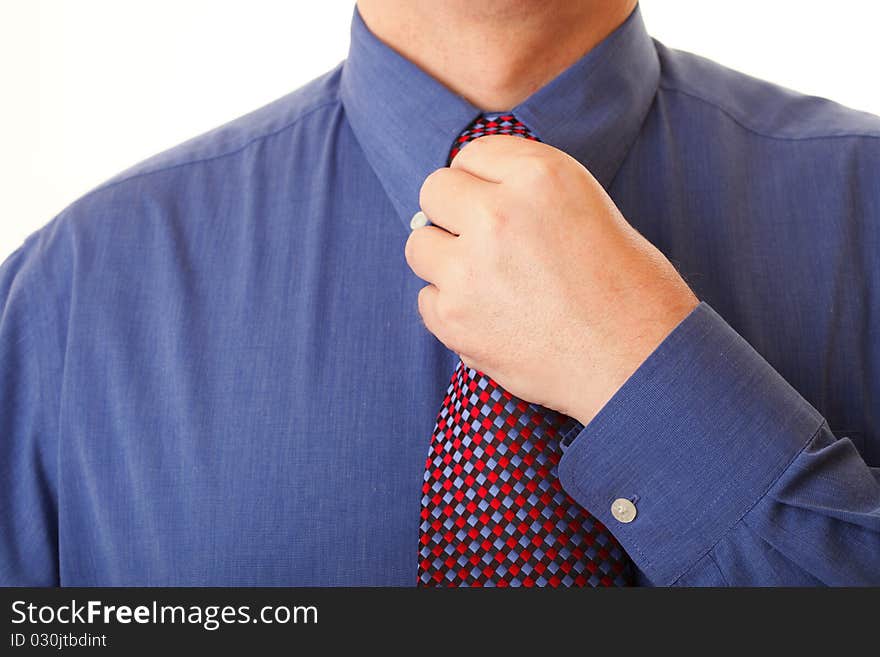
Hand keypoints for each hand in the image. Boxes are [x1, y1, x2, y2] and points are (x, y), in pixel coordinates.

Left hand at [405, 135, 698, 425]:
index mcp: (539, 176)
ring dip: (445, 260)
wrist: (638, 362)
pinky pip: (426, 298)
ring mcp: (469, 268)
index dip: (482, 181)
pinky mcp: (455, 318)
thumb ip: (524, 190)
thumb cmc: (627, 287)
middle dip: (454, 213)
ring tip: (489, 282)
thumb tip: (466, 193)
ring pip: (420, 245)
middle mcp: (497, 214)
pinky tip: (491, 317)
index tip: (494, 203)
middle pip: (434, 192)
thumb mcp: (587, 205)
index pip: (471, 154)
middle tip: (485, 242)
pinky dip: (451, 309)